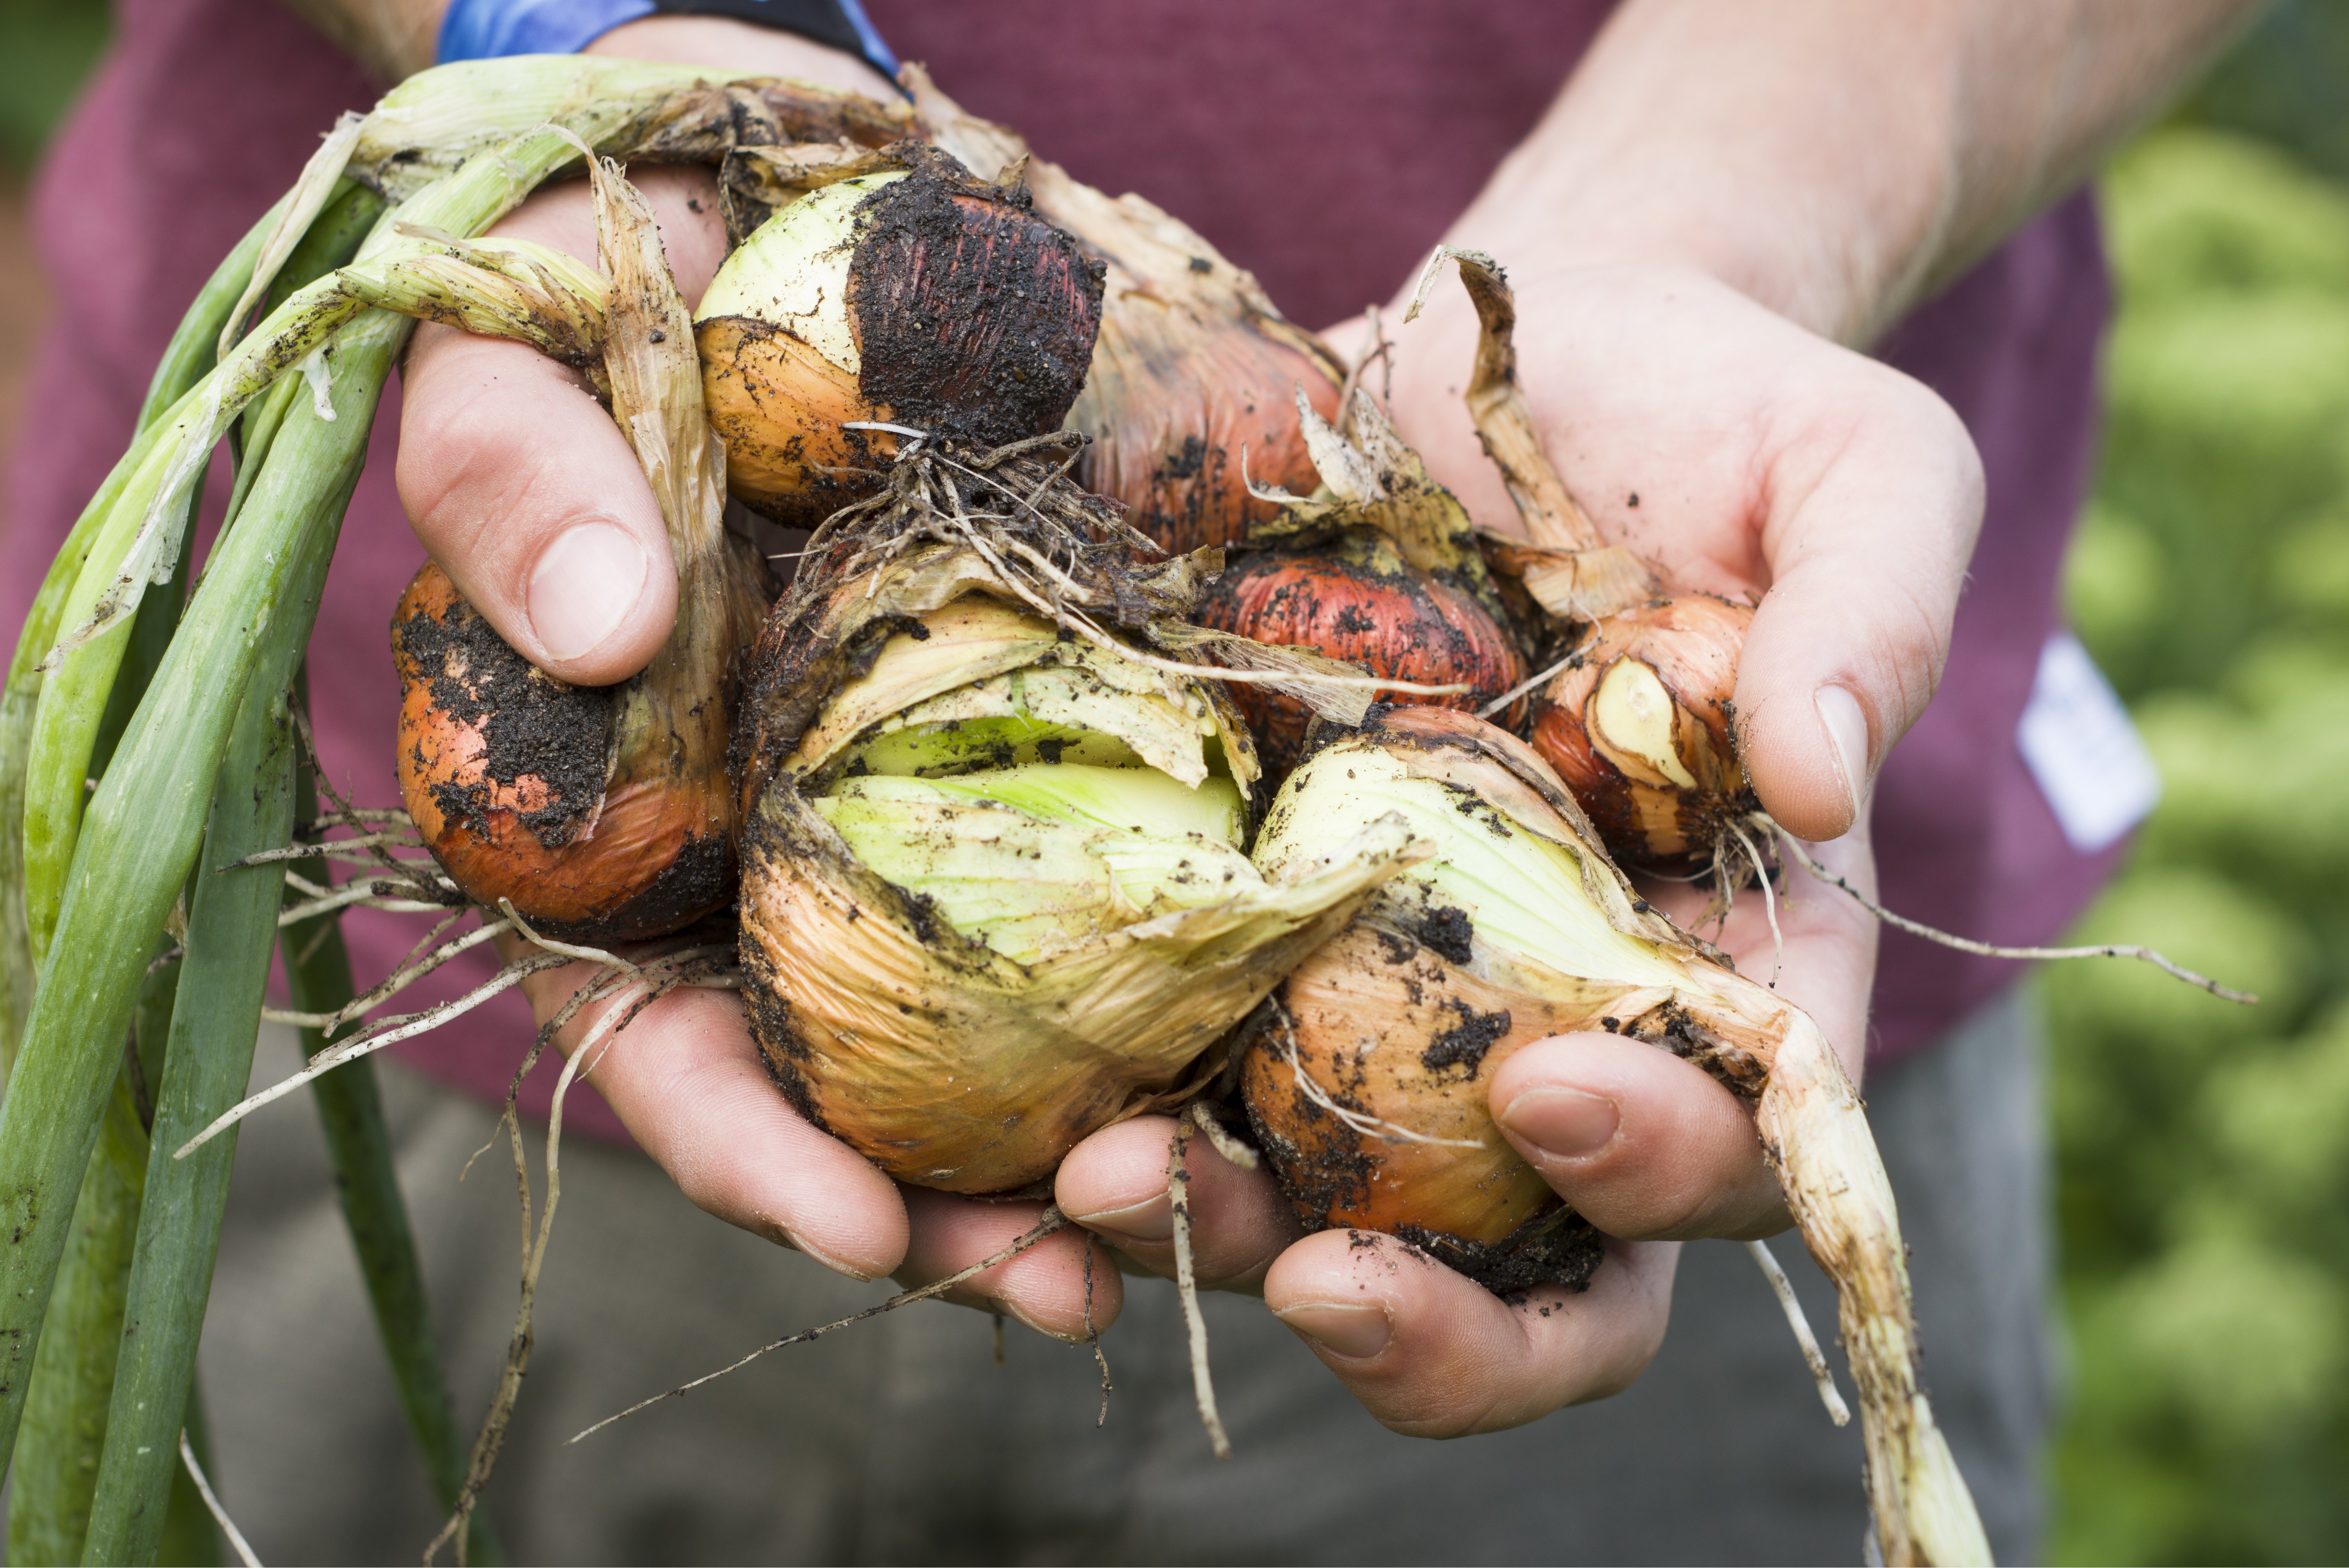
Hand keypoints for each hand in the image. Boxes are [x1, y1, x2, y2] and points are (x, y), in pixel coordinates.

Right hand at [402, 25, 1123, 1330]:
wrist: (761, 228)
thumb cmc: (611, 305)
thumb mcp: (524, 370)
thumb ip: (522, 490)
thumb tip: (610, 627)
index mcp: (612, 835)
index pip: (649, 1038)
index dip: (742, 1143)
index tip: (850, 1225)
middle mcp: (755, 864)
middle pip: (834, 1091)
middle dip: (934, 1209)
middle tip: (1057, 1282)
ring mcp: (894, 826)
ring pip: (971, 1043)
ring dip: (1061, 1153)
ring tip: (1165, 1223)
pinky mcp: (1030, 758)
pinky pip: (1093, 908)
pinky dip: (1155, 996)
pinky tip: (1239, 1059)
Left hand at [1057, 260, 1936, 1432]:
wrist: (1525, 356)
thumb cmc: (1723, 413)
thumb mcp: (1856, 476)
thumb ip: (1869, 622)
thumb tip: (1824, 784)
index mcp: (1731, 951)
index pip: (1734, 1144)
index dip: (1661, 1168)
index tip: (1549, 1090)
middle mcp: (1560, 1007)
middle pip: (1534, 1257)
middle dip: (1439, 1324)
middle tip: (1320, 1278)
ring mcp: (1390, 979)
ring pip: (1332, 1201)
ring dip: (1224, 1242)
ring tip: (1108, 1193)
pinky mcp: (1250, 911)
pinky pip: (1185, 1065)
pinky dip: (1103, 1119)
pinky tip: (1018, 1133)